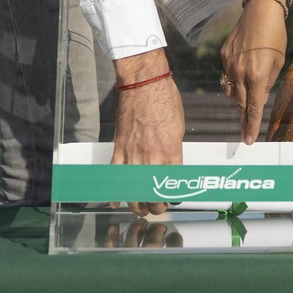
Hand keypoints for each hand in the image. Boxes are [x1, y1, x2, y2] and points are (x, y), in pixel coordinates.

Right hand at [111, 50, 184, 215]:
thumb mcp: (178, 128)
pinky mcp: (119, 149)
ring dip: (136, 204)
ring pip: (133, 192)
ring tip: (139, 208)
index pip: (173, 187)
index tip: (172, 200)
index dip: (172, 198)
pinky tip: (115, 201)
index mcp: (172, 153)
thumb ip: (173, 150)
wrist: (144, 84)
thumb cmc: (165, 101)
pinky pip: (115, 176)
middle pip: (152, 195)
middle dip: (155, 207)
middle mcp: (153, 158)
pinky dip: (114, 192)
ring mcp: (134, 155)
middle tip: (156, 209)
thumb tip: (169, 165)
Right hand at [219, 0, 288, 144]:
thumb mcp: (277, 62)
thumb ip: (267, 83)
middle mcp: (240, 72)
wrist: (261, 11)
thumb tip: (260, 97)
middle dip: (244, 120)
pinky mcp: (223, 55)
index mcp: (257, 76)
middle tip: (245, 134)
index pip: (254, 107)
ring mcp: (229, 64)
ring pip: (231, 90)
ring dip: (239, 98)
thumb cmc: (275, 36)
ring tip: (247, 100)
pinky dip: (235, 79)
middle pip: (240, 104)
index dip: (251, 125)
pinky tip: (243, 72)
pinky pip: (227, 75)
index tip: (249, 140)